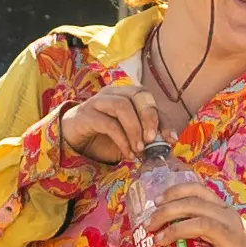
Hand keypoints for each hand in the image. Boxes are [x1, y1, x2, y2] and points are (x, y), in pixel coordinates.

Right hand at [53, 83, 176, 167]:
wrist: (74, 138)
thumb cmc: (105, 136)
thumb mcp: (129, 136)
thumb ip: (145, 137)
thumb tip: (166, 147)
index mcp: (127, 94)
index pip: (150, 100)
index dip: (163, 119)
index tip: (171, 139)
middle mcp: (114, 93)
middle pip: (138, 94)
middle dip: (150, 117)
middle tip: (152, 140)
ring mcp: (99, 101)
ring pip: (122, 106)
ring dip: (134, 129)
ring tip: (139, 149)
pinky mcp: (86, 114)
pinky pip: (107, 123)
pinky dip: (121, 140)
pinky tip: (127, 154)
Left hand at [141, 175, 245, 246]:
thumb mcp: (226, 231)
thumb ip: (205, 225)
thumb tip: (167, 227)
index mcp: (226, 211)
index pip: (199, 190)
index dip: (175, 192)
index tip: (157, 201)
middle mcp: (230, 221)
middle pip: (196, 206)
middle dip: (167, 211)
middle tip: (149, 224)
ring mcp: (233, 243)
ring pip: (203, 226)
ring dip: (175, 230)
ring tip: (157, 240)